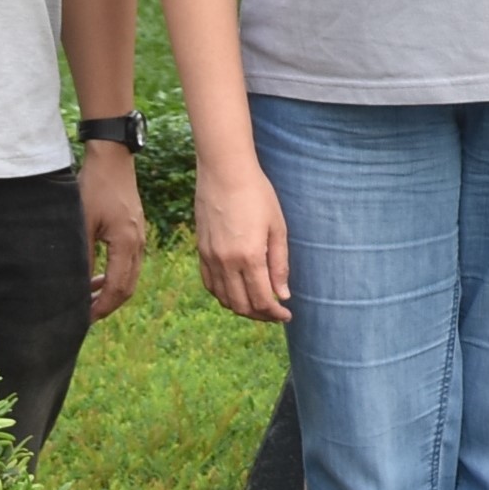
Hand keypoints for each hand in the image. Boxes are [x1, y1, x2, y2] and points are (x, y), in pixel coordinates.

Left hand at [79, 143, 146, 322]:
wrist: (112, 160)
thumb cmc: (94, 188)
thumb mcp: (81, 224)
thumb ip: (80, 257)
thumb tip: (74, 286)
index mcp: (126, 245)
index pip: (117, 289)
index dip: (101, 308)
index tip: (82, 319)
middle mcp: (138, 244)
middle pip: (127, 287)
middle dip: (107, 305)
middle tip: (84, 315)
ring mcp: (139, 237)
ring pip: (129, 276)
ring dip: (110, 291)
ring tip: (87, 299)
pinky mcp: (135, 231)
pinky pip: (129, 263)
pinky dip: (114, 275)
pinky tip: (96, 275)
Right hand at [196, 158, 292, 324]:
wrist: (224, 173)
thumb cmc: (258, 196)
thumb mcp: (277, 228)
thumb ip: (279, 264)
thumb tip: (282, 295)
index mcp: (249, 257)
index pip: (261, 299)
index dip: (275, 313)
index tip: (287, 316)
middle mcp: (226, 263)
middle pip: (241, 305)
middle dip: (260, 315)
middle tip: (276, 314)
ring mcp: (210, 258)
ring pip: (224, 298)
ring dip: (242, 308)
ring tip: (259, 306)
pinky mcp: (201, 251)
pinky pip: (210, 284)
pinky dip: (223, 295)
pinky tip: (237, 292)